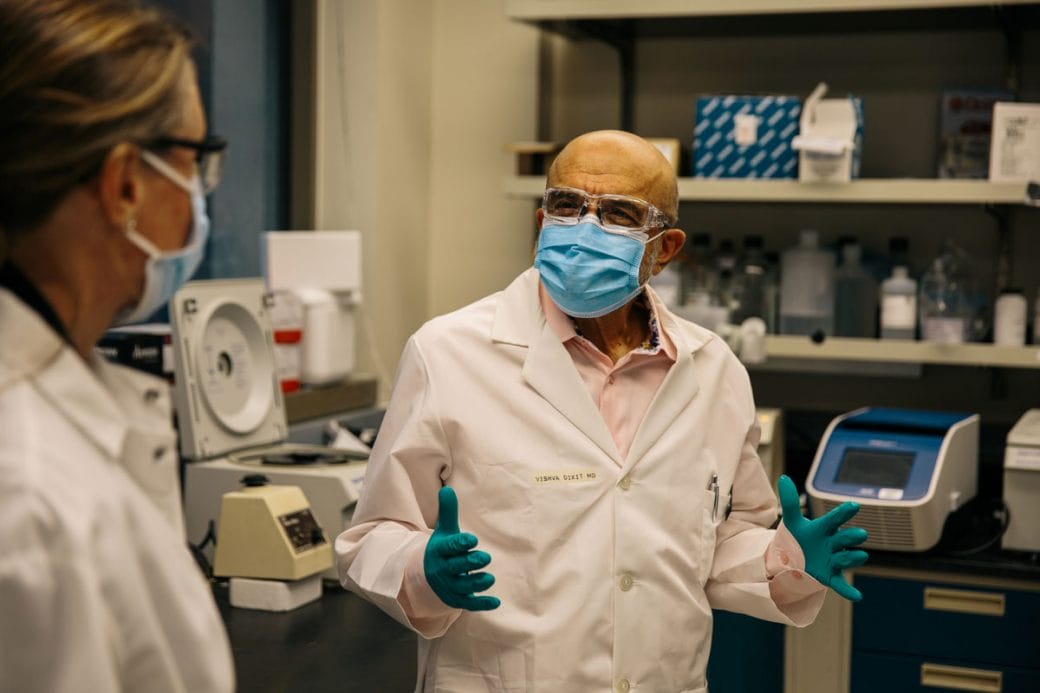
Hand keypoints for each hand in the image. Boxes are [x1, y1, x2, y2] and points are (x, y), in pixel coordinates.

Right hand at [423, 486, 500, 610]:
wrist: (426, 577)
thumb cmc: (442, 550)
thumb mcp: (444, 531)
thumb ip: (448, 512)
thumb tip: (447, 489)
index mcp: (440, 551)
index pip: (449, 547)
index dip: (460, 544)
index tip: (472, 539)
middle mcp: (443, 570)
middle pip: (456, 567)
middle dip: (470, 563)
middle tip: (485, 558)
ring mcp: (450, 586)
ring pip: (463, 586)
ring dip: (477, 583)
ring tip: (490, 578)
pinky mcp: (457, 599)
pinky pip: (470, 604)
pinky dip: (482, 604)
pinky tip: (496, 603)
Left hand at [777, 474, 868, 601]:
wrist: (795, 560)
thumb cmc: (800, 538)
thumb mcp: (792, 521)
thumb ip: (790, 502)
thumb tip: (783, 478)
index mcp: (824, 529)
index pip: (834, 518)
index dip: (843, 512)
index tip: (854, 505)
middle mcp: (833, 544)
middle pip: (844, 539)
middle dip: (852, 537)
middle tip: (860, 534)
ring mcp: (834, 560)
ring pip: (846, 559)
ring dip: (853, 558)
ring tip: (861, 556)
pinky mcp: (831, 576)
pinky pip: (841, 584)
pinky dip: (849, 591)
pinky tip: (857, 596)